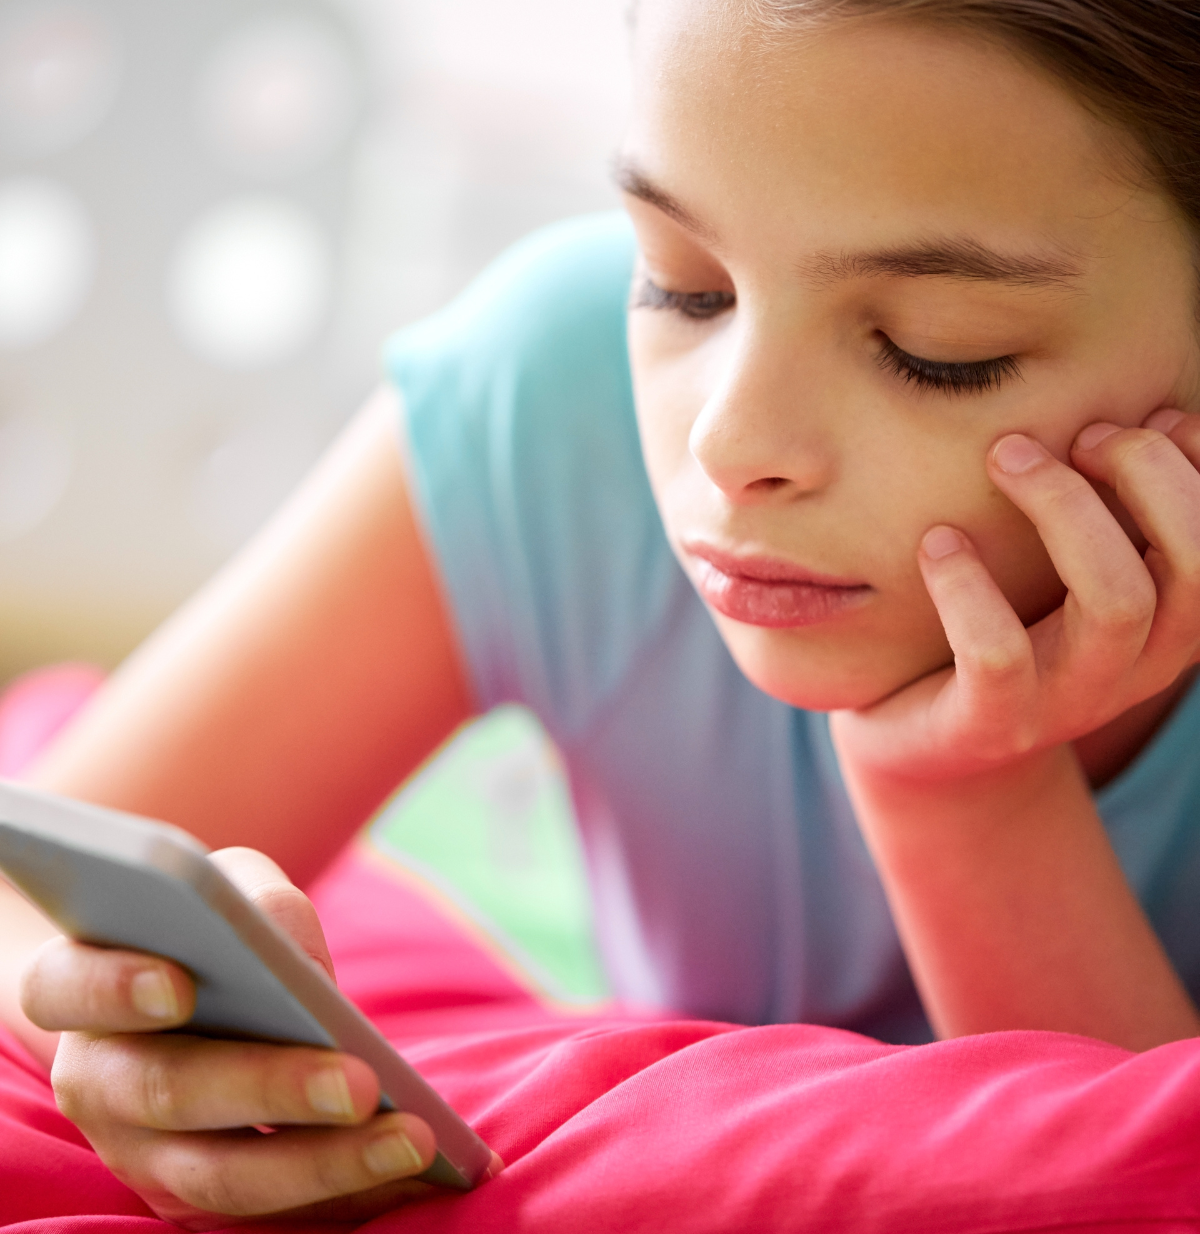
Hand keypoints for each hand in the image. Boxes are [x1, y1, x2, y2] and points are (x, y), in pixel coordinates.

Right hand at [19, 848, 437, 1229]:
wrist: (188, 994)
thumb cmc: (211, 927)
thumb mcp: (227, 887)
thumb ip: (250, 901)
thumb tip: (293, 958)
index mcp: (75, 986)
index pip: (65, 987)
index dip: (114, 988)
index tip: (180, 985)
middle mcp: (96, 1080)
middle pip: (167, 1094)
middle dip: (268, 1090)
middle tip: (359, 1082)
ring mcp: (140, 1151)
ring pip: (220, 1177)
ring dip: (322, 1165)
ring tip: (412, 1136)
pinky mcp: (197, 1194)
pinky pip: (271, 1209)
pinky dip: (346, 1195)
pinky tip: (418, 1166)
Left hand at [833, 408, 1199, 782]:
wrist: (927, 753)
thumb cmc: (997, 637)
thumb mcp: (1060, 581)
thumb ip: (1108, 519)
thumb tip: (1149, 417)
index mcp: (1166, 628)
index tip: (1142, 417)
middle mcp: (1134, 667)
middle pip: (1194, 565)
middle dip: (1145, 474)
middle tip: (1075, 435)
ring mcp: (1067, 702)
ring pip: (1116, 601)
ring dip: (1064, 509)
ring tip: (1004, 456)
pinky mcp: (991, 724)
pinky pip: (999, 651)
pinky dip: (967, 584)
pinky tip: (937, 542)